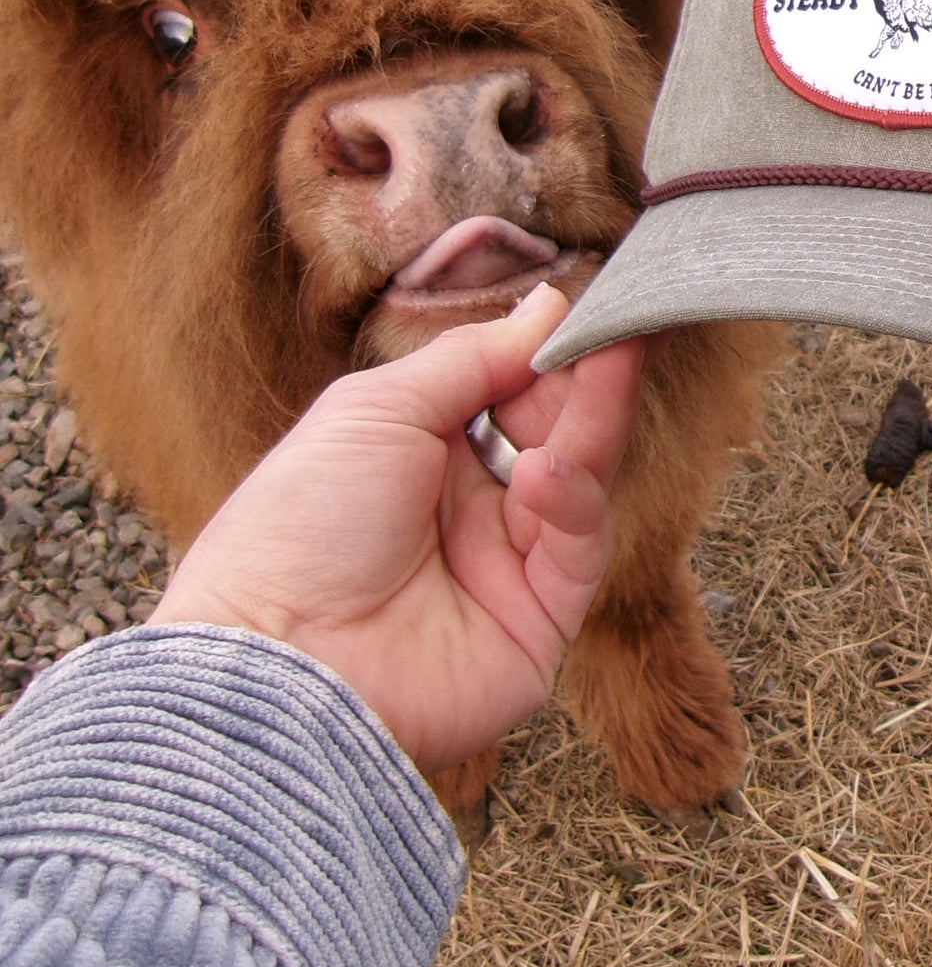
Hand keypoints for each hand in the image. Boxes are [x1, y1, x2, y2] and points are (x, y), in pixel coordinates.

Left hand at [153, 286, 643, 773]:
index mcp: (426, 454)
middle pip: (557, 432)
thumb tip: (549, 305)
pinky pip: (576, 553)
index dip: (552, 354)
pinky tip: (545, 474)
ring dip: (594, 425)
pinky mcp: (539, 625)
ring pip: (579, 485)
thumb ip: (472, 358)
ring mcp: (508, 568)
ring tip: (607, 369)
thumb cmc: (299, 525)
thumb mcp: (377, 410)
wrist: (276, 661)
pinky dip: (571, 505)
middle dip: (588, 380)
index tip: (592, 309)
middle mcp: (471, 509)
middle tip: (621, 329)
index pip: (513, 392)